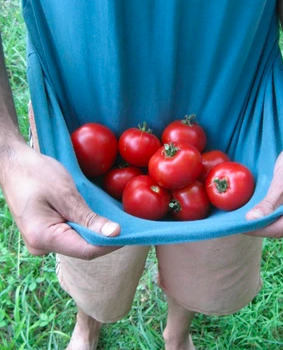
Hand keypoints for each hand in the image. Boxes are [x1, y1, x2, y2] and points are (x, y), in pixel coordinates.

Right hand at [0, 143, 121, 258]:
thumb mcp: (66, 194)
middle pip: (83, 248)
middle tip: (125, 224)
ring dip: (95, 232)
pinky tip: (94, 217)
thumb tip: (114, 234)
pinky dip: (84, 227)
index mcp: (44, 238)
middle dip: (104, 238)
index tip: (131, 233)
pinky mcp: (45, 233)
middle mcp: (41, 246)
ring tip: (111, 218)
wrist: (13, 163)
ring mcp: (42, 241)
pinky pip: (70, 235)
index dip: (111, 244)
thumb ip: (89, 218)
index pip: (87, 250)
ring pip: (77, 242)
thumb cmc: (37, 173)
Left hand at [245, 130, 282, 237]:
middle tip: (237, 220)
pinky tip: (263, 210)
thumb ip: (269, 203)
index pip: (281, 228)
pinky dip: (276, 216)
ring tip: (247, 216)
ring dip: (268, 221)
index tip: (236, 226)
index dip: (257, 228)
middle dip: (261, 225)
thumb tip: (250, 220)